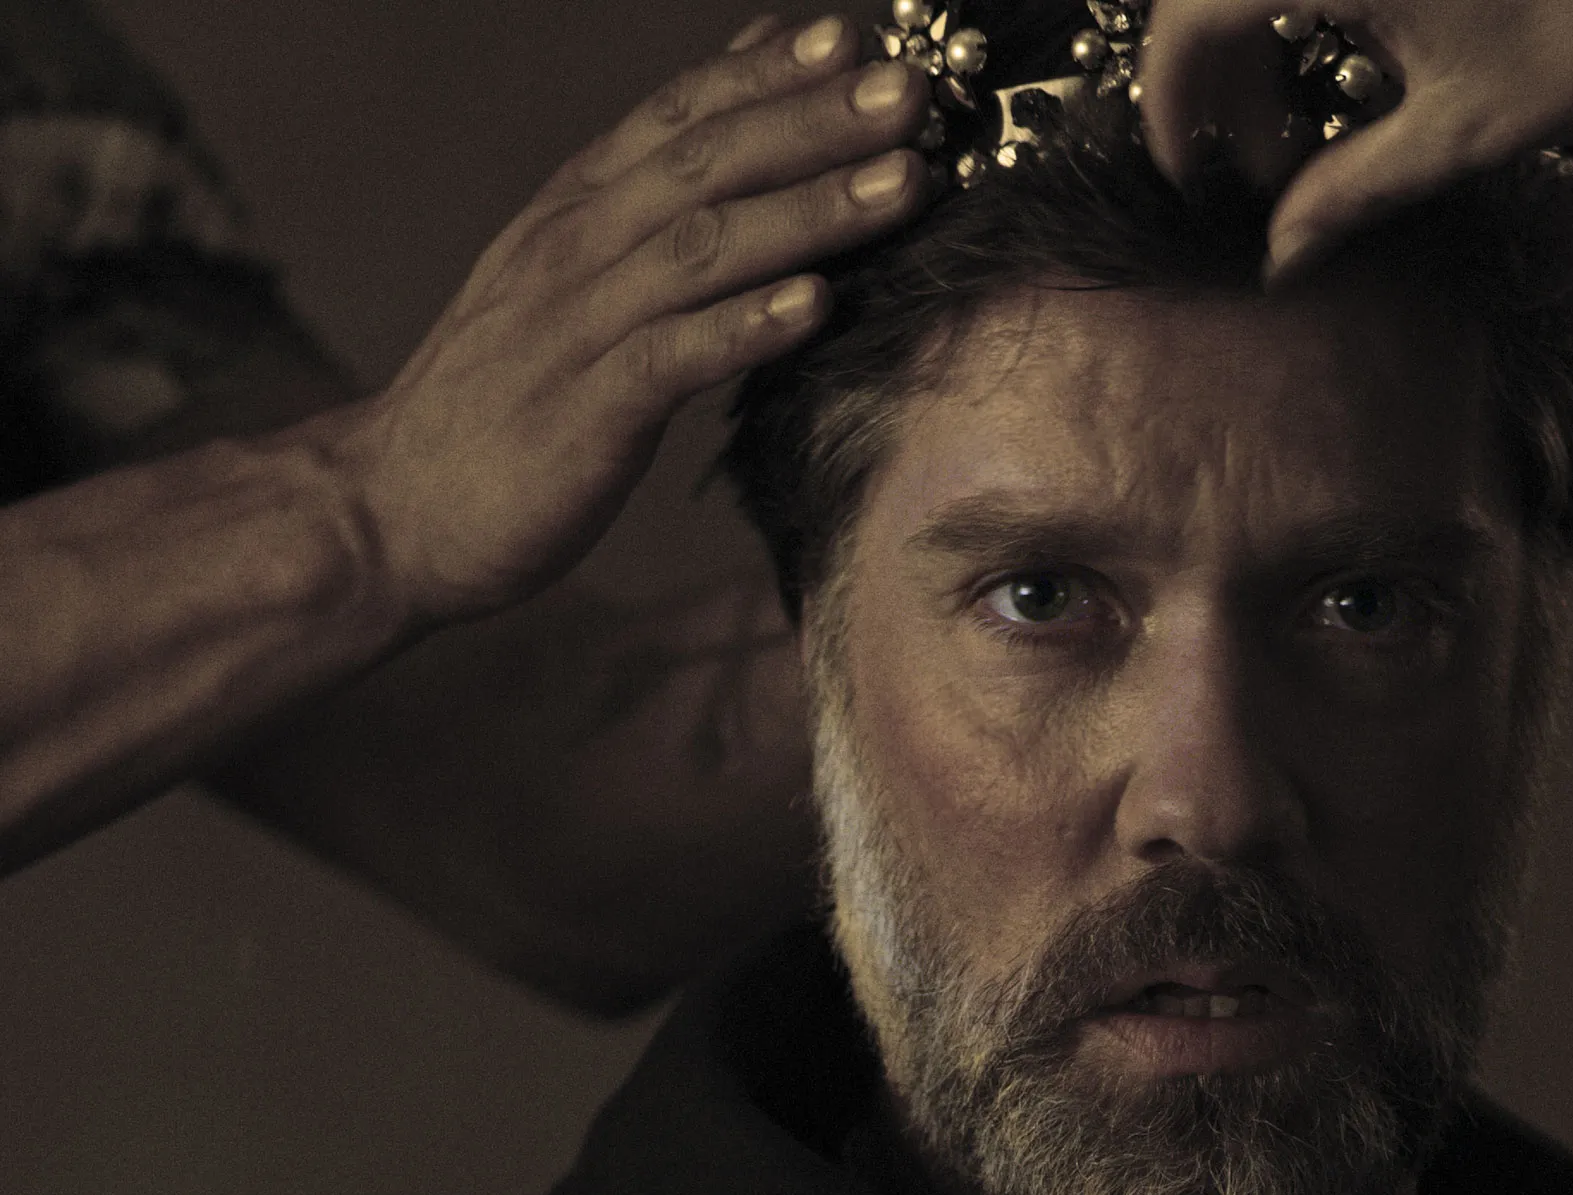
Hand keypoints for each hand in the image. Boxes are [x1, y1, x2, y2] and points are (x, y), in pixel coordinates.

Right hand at [326, 14, 928, 624]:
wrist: (396, 506)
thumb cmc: (510, 391)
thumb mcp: (572, 269)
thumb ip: (656, 190)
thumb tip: (746, 96)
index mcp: (577, 209)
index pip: (680, 116)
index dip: (767, 72)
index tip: (856, 37)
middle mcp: (574, 248)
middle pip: (706, 163)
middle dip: (814, 121)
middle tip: (911, 91)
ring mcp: (576, 327)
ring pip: (703, 248)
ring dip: (809, 212)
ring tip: (903, 183)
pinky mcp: (583, 411)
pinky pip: (672, 358)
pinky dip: (744, 326)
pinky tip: (815, 306)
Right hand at [1140, 0, 1572, 277]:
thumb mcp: (1460, 134)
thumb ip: (1351, 192)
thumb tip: (1279, 259)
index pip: (1193, 17)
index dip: (1171, 99)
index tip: (1188, 172)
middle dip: (1221, 83)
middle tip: (1266, 171)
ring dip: (1266, 49)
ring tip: (1309, 137)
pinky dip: (1311, 16)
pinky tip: (1353, 73)